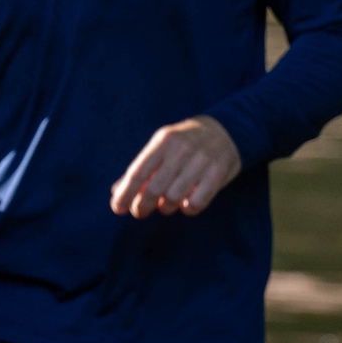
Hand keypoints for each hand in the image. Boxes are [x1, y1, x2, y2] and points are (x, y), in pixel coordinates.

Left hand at [108, 117, 240, 217]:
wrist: (225, 131)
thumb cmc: (185, 143)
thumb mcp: (162, 147)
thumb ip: (141, 169)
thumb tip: (116, 193)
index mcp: (163, 140)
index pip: (138, 172)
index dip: (125, 193)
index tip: (118, 208)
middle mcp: (182, 149)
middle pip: (154, 188)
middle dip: (143, 205)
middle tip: (140, 212)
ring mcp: (201, 161)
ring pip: (174, 198)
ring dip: (165, 208)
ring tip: (165, 206)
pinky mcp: (218, 174)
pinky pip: (196, 203)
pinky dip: (187, 210)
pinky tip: (185, 205)